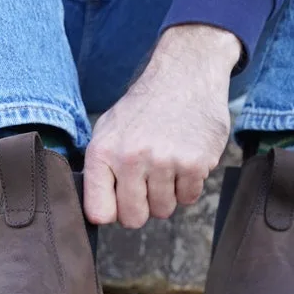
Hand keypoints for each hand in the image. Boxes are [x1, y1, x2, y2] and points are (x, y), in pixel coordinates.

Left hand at [84, 25, 240, 227]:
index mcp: (103, 152)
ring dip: (166, 195)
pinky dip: (188, 185)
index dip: (110, 212)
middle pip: (133, 219)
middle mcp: (131, 158)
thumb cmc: (143, 108)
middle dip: (141, 208)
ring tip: (166, 165)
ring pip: (163, 210)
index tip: (117, 203)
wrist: (185, 75)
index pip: (99, 212)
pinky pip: (188, 198)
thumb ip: (99, 169)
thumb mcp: (107, 129)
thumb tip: (98, 212)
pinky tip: (184, 159)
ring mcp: (164, 162)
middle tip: (146, 185)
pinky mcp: (195, 163)